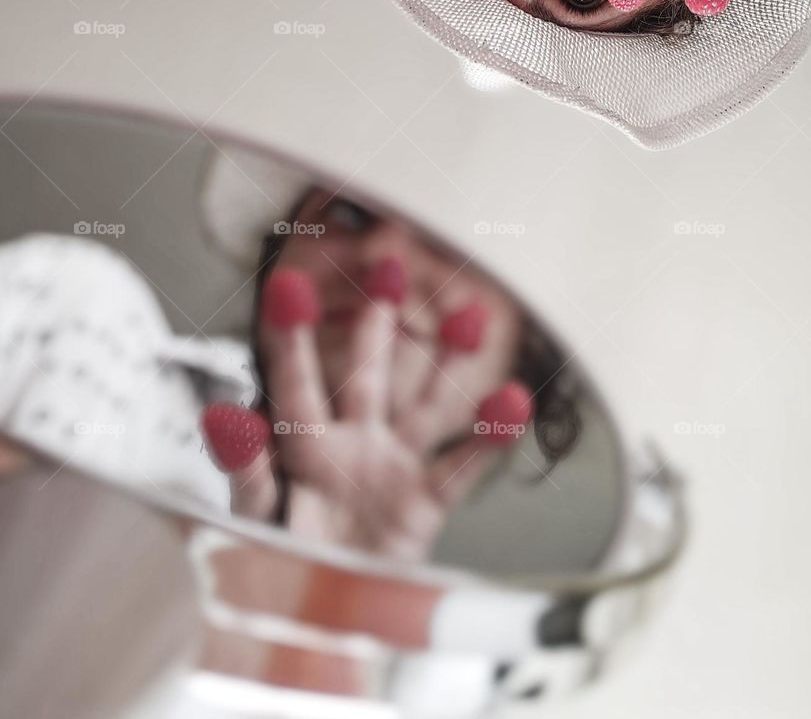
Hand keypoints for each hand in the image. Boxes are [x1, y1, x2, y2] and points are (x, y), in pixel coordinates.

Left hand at [203, 289, 506, 561]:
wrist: (328, 623)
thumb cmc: (281, 571)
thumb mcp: (254, 522)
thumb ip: (246, 469)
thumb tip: (222, 412)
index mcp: (300, 447)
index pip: (294, 384)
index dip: (290, 338)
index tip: (290, 284)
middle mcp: (350, 444)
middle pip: (365, 375)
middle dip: (374, 325)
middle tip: (389, 264)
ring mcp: (391, 467)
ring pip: (422, 405)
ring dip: (448, 364)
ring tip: (470, 315)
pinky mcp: (424, 502)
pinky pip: (460, 465)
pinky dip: (487, 436)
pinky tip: (511, 400)